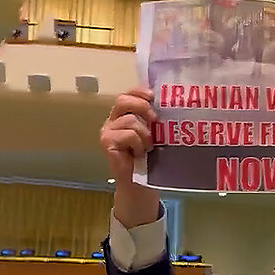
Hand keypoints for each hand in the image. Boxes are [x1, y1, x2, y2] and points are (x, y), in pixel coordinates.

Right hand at [100, 87, 160, 227]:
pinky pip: (129, 134)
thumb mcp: (153, 134)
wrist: (139, 183)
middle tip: (155, 119)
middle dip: (142, 106)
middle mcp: (112, 120)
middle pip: (123, 100)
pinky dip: (139, 144)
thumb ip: (152, 118)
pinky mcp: (107, 142)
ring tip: (147, 147)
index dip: (139, 91)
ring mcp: (107, 131)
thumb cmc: (148, 159)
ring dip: (145, 134)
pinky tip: (139, 154)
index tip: (153, 96)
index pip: (128, 94)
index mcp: (123, 115)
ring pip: (131, 120)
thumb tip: (167, 103)